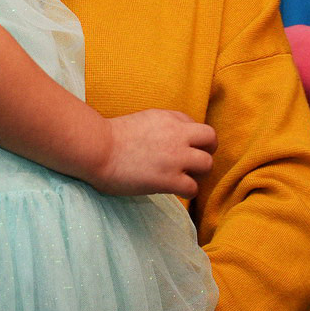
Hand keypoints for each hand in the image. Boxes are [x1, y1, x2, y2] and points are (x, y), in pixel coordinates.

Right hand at [94, 108, 215, 197]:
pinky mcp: (168, 179)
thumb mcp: (145, 120)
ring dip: (199, 173)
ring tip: (186, 178)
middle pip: (211, 139)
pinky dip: (187, 192)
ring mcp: (175, 157)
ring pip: (207, 164)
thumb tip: (172, 137)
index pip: (197, 126)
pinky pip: (193, 188)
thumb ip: (163, 126)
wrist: (97, 148)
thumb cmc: (112, 137)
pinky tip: (175, 191)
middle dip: (207, 151)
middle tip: (195, 163)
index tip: (182, 148)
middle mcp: (178, 135)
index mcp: (170, 118)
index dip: (193, 139)